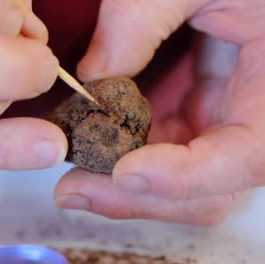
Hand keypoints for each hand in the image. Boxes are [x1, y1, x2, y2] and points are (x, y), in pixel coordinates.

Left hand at [54, 0, 264, 224]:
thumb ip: (142, 18)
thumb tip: (90, 77)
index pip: (243, 157)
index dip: (185, 176)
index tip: (125, 172)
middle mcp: (254, 119)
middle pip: (207, 191)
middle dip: (138, 197)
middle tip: (74, 190)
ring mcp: (224, 120)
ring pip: (180, 183)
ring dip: (124, 186)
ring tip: (73, 179)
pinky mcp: (199, 113)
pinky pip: (163, 150)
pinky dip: (125, 155)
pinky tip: (90, 147)